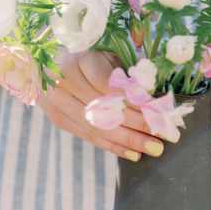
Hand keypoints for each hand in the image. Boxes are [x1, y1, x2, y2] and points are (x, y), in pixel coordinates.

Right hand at [38, 51, 166, 161]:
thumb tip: (152, 102)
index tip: (161, 113)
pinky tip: (132, 153)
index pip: (111, 87)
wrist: (45, 64)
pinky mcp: (57, 118)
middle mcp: (64, 81)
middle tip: (166, 136)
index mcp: (80, 60)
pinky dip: (112, 146)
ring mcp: (57, 102)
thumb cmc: (87, 57)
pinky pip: (87, 136)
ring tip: (153, 148)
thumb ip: (125, 76)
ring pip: (97, 127)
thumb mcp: (107, 56)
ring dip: (128, 140)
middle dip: (138, 125)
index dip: (136, 103)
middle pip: (106, 110)